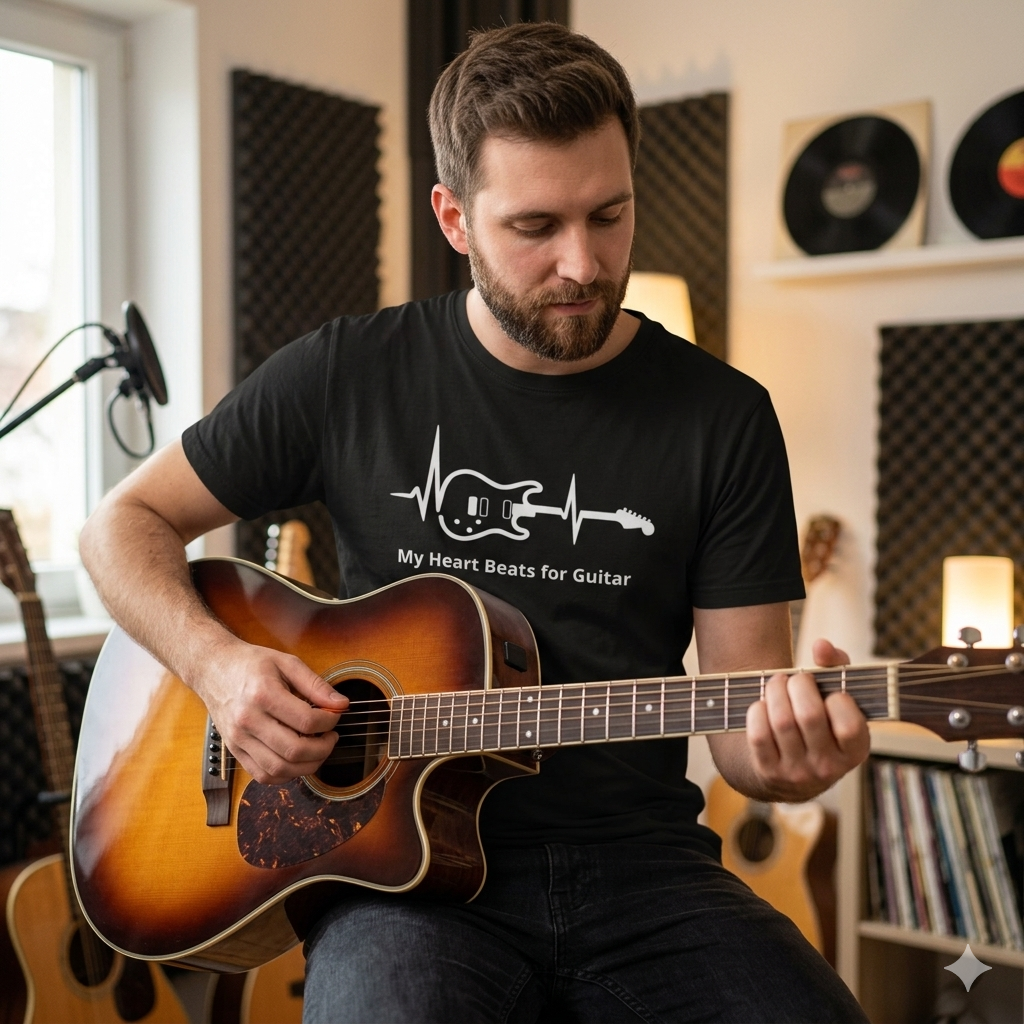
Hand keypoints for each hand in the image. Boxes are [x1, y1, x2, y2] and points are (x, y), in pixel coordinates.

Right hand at [192, 639, 348, 783]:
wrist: (214, 669)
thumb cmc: (252, 664)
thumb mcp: (287, 663)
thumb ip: (316, 685)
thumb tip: (341, 705)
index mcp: (263, 695)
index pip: (307, 721)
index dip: (330, 722)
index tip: (335, 715)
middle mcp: (248, 721)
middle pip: (294, 750)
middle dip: (323, 748)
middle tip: (331, 736)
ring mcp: (238, 739)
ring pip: (280, 769)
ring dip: (308, 765)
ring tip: (318, 749)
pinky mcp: (234, 751)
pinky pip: (263, 776)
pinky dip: (286, 774)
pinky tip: (297, 759)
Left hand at [742, 637, 869, 800]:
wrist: (793, 771)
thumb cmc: (821, 721)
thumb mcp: (838, 700)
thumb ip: (837, 667)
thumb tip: (821, 645)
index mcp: (854, 752)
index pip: (849, 725)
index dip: (838, 701)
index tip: (830, 692)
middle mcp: (828, 768)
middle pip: (809, 715)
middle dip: (799, 685)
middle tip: (797, 679)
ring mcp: (797, 773)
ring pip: (781, 722)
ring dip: (775, 691)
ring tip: (777, 684)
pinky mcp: (768, 772)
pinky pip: (758, 734)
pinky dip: (757, 711)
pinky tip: (763, 705)